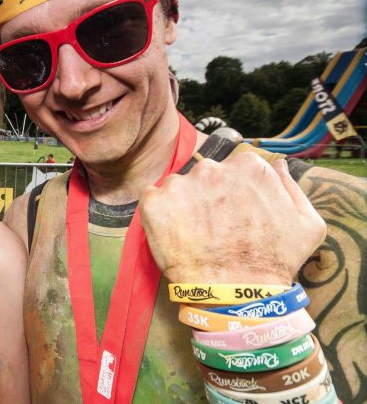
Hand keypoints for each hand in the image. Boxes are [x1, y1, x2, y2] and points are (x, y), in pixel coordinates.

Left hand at [139, 152, 326, 284]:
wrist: (236, 295)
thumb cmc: (273, 262)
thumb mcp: (307, 224)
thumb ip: (291, 187)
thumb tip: (278, 165)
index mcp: (248, 167)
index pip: (235, 167)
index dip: (234, 191)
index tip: (234, 212)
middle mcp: (212, 168)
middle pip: (205, 175)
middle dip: (207, 195)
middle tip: (214, 226)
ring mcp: (180, 184)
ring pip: (178, 187)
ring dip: (182, 204)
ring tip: (194, 234)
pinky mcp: (154, 203)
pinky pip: (153, 200)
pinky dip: (159, 214)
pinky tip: (173, 234)